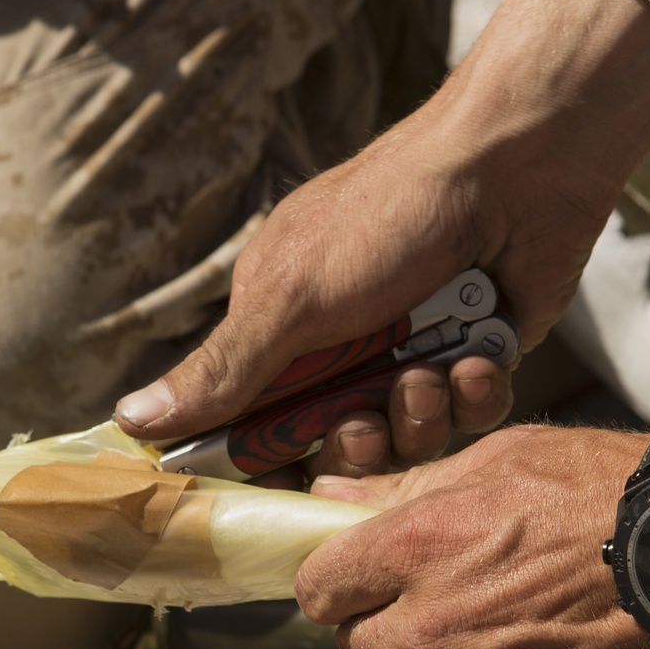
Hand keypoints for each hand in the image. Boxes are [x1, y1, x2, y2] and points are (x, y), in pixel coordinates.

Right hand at [116, 0, 649, 472]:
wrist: (519, 168)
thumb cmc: (392, 218)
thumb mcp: (290, 298)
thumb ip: (222, 370)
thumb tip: (129, 419)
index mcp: (284, 326)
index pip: (258, 422)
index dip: (272, 459)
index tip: (284, 480)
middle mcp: (345, 345)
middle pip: (337, 445)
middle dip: (355, 441)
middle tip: (367, 415)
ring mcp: (412, 352)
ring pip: (408, 439)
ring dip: (419, 414)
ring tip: (431, 369)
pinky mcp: (476, 359)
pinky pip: (470, 417)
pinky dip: (474, 393)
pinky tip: (477, 356)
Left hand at [286, 391, 649, 648]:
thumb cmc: (618, 489)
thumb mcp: (504, 458)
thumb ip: (409, 485)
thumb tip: (327, 491)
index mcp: (420, 546)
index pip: (319, 584)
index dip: (328, 585)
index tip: (348, 586)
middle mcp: (431, 626)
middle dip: (347, 638)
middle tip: (369, 630)